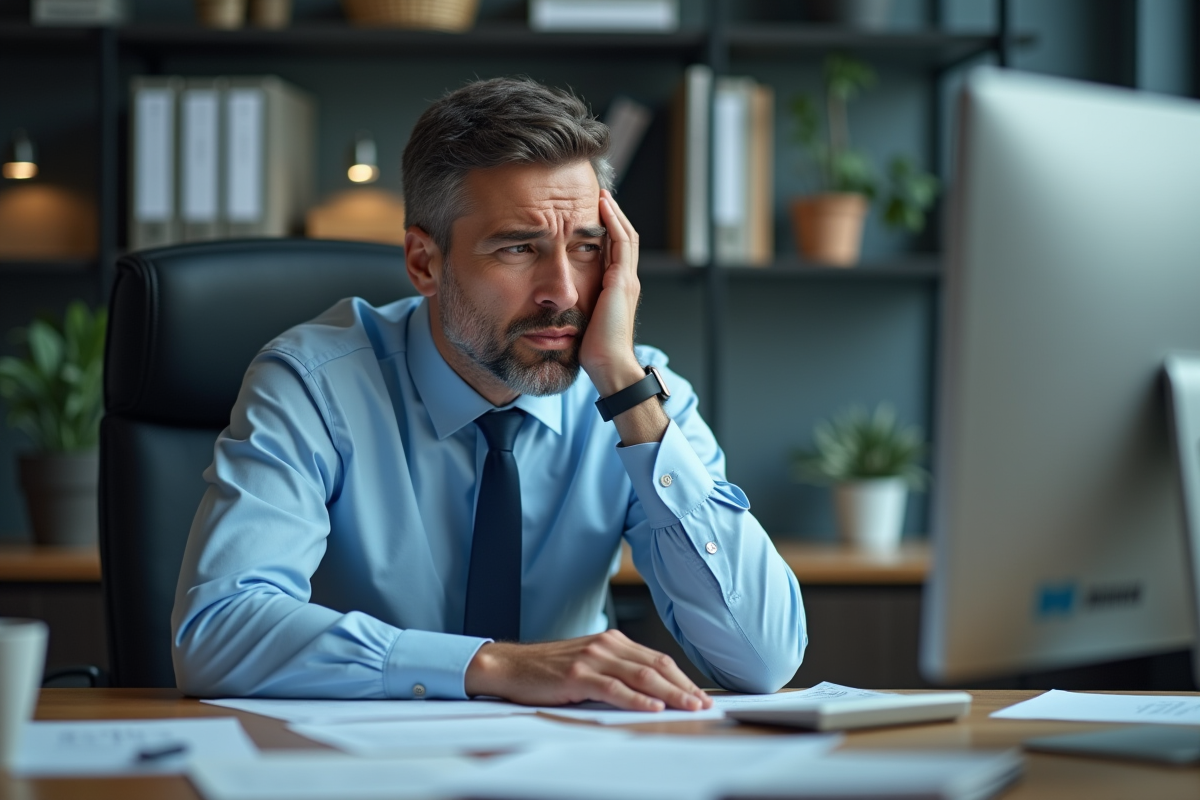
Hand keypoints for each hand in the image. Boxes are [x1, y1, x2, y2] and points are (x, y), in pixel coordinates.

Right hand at [463, 629, 712, 711]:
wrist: (510, 666)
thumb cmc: (548, 670)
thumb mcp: (588, 664)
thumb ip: (617, 672)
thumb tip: (652, 693)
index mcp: (612, 641)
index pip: (656, 659)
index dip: (681, 677)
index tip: (699, 694)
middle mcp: (606, 645)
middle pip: (655, 666)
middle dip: (683, 686)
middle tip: (704, 703)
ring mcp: (592, 658)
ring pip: (640, 676)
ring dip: (669, 693)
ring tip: (689, 706)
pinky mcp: (577, 674)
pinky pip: (614, 687)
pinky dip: (636, 698)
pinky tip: (653, 707)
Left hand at [578, 190, 644, 396]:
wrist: (608, 365)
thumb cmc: (593, 352)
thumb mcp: (583, 322)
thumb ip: (577, 307)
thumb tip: (555, 303)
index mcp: (618, 291)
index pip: (616, 252)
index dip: (607, 232)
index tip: (591, 215)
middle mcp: (626, 281)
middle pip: (624, 238)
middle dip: (612, 216)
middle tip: (599, 196)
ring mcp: (626, 280)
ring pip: (625, 235)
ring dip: (613, 213)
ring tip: (601, 195)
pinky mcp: (621, 282)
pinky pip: (620, 242)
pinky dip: (612, 223)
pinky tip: (601, 208)